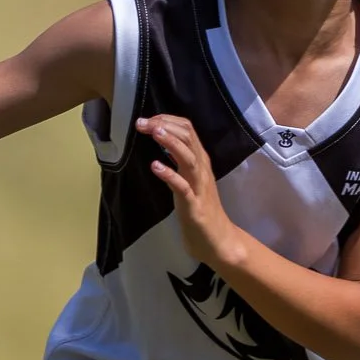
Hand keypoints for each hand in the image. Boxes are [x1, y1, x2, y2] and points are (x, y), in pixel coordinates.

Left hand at [137, 113, 238, 266]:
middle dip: (164, 126)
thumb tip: (162, 140)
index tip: (148, 119)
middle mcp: (201, 169)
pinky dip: (169, 174)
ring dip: (171, 143)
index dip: (167, 120)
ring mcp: (199, 186)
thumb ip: (179, 160)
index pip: (188, 130)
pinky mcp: (194, 205)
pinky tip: (155, 166)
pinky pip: (182, 187)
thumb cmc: (199, 208)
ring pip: (188, 157)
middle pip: (188, 138)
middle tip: (142, 123)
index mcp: (200, 161)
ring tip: (154, 132)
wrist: (217, 239)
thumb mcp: (188, 178)